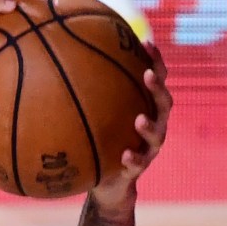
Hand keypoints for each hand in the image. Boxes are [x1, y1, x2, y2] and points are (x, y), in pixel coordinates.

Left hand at [90, 43, 171, 203]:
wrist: (107, 182)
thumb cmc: (101, 139)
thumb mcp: (95, 114)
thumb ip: (87, 89)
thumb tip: (62, 54)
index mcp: (146, 107)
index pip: (156, 79)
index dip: (155, 61)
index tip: (146, 43)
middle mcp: (154, 125)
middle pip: (164, 103)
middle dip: (158, 88)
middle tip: (148, 74)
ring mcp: (149, 148)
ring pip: (158, 135)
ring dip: (150, 126)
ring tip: (140, 119)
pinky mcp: (138, 169)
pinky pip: (138, 164)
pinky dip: (133, 158)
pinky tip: (124, 154)